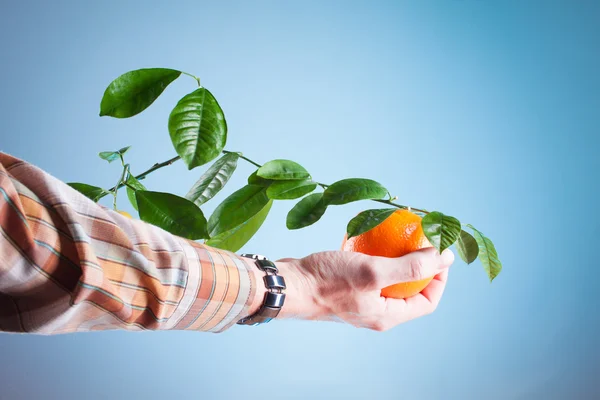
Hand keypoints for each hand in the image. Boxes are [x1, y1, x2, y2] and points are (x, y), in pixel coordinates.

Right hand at [274, 248, 453, 330]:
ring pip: (388, 281)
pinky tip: (373, 237)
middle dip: (420, 267)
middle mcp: (375, 313)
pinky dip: (375, 257)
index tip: (439, 254)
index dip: (439, 279)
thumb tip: (445, 257)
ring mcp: (359, 301)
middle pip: (409, 292)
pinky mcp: (345, 288)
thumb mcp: (374, 271)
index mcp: (386, 316)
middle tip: (421, 241)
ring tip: (399, 237)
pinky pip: (369, 273)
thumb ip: (411, 266)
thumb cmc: (328, 281)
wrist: (288, 284)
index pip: (426, 302)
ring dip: (397, 260)